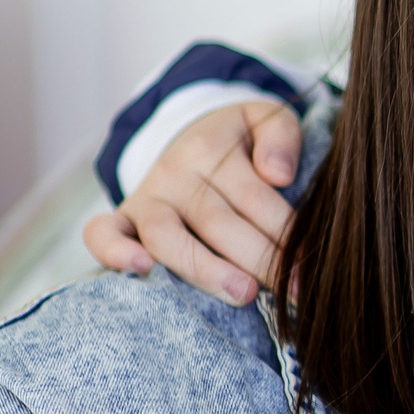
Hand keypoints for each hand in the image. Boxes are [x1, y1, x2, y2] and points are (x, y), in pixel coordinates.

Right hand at [82, 99, 299, 305]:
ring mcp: (145, 198)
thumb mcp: (265, 120)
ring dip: (205, 269)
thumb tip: (278, 174)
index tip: (311, 270)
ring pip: (169, 237)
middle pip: (219, 223)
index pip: (256, 199)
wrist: (190, 137)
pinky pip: (103, 234)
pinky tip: (141, 270)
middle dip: (261, 261)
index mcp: (211, 149)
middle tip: (292, 292)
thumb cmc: (239, 142)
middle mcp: (174, 172)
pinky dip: (114, 252)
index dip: (287, 235)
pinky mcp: (123, 219)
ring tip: (242, 293)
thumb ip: (281, 137)